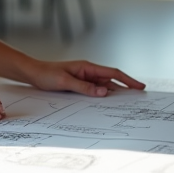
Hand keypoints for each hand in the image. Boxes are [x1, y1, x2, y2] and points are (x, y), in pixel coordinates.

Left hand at [23, 59, 145, 97]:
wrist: (33, 73)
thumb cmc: (47, 75)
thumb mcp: (65, 82)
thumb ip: (84, 87)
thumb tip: (104, 92)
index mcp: (87, 67)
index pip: (113, 73)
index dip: (128, 80)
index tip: (140, 87)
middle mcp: (88, 72)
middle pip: (112, 81)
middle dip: (126, 88)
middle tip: (139, 99)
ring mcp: (84, 78)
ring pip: (104, 87)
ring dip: (114, 94)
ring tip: (127, 105)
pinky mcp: (79, 85)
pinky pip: (95, 91)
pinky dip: (103, 97)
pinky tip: (107, 104)